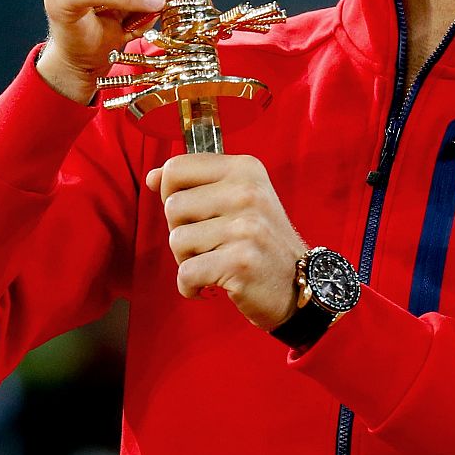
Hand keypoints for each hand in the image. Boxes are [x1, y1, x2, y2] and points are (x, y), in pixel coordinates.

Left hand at [148, 154, 305, 330]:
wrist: (302, 283)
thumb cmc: (261, 241)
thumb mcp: (238, 199)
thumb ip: (195, 184)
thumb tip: (152, 178)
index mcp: (245, 168)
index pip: (176, 167)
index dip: (171, 193)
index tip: (193, 213)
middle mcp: (247, 192)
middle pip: (172, 206)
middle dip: (182, 231)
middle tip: (213, 244)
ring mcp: (246, 227)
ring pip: (176, 241)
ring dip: (188, 261)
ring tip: (217, 262)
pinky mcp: (240, 262)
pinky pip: (186, 273)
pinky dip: (191, 286)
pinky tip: (212, 284)